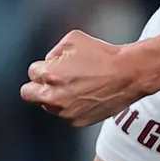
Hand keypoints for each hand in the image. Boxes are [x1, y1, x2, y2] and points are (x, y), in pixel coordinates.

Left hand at [21, 31, 150, 125]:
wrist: (131, 73)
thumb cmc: (105, 56)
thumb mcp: (74, 39)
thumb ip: (54, 51)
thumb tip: (50, 61)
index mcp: (50, 74)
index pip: (32, 72)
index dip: (45, 67)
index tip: (55, 67)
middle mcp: (54, 96)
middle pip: (28, 94)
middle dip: (38, 86)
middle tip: (53, 81)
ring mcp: (65, 111)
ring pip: (48, 106)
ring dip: (56, 97)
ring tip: (77, 87)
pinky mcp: (78, 121)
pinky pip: (66, 115)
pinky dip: (73, 107)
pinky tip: (87, 96)